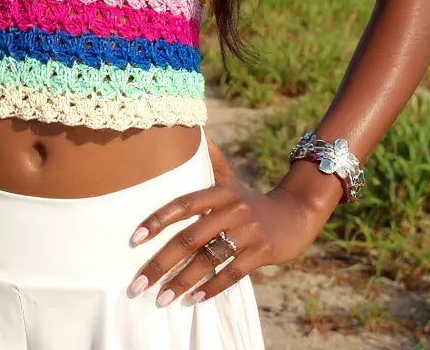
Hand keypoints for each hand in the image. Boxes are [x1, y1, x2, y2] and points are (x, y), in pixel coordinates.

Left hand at [127, 136, 324, 306]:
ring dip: (182, 281)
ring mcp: (247, 231)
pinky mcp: (261, 252)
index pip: (182, 204)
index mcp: (218, 191)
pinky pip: (232, 273)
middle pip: (190, 238)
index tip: (134, 239)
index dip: (158, 219)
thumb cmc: (250, 199)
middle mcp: (231, 209)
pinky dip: (212, 288)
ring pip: (208, 259)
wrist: (294, 213)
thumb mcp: (229, 178)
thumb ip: (209, 159)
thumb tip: (192, 130)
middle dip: (162, 263)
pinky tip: (194, 300)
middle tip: (138, 284)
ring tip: (161, 299)